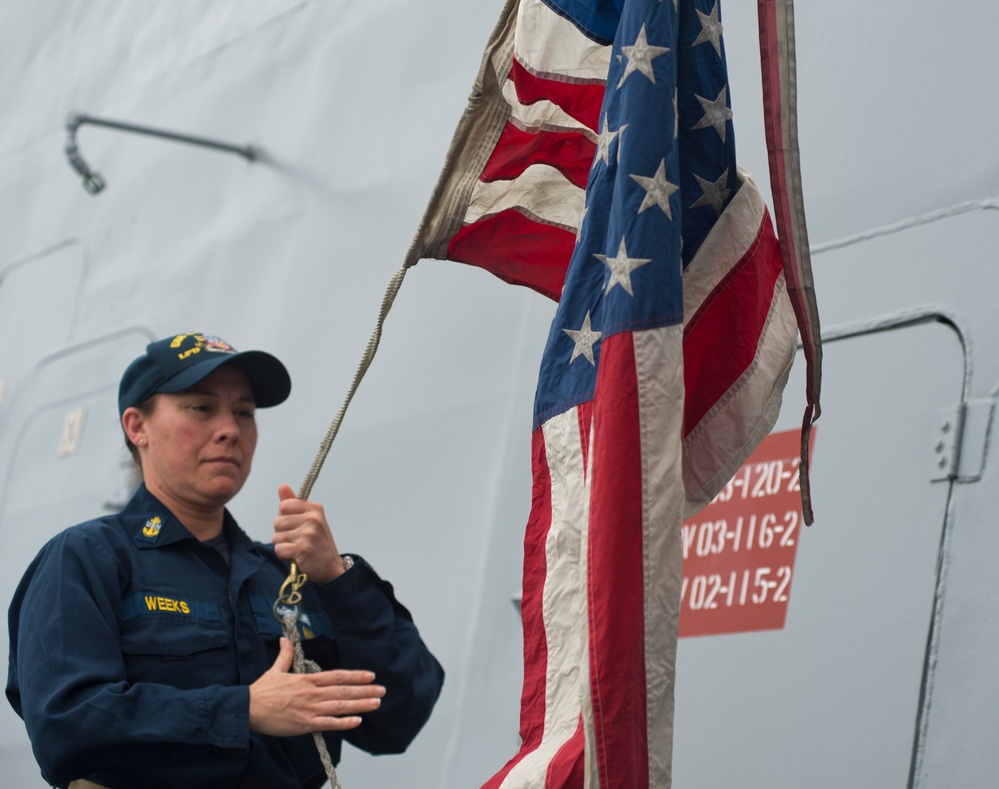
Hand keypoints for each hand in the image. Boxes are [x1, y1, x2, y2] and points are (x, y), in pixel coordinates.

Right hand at [249, 638, 385, 735]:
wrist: (247, 709)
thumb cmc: (261, 691)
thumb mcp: (275, 670)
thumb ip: (284, 655)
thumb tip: (284, 639)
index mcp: (307, 679)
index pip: (336, 675)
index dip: (355, 675)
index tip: (370, 675)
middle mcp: (312, 693)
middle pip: (343, 690)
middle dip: (364, 690)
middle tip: (382, 690)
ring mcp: (310, 709)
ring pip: (340, 705)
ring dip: (360, 704)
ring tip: (377, 703)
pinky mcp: (305, 724)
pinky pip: (328, 723)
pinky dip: (343, 722)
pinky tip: (357, 721)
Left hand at [272, 484, 345, 583]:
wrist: (330, 567)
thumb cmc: (317, 543)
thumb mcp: (309, 519)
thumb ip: (293, 503)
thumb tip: (282, 486)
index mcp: (314, 508)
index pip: (284, 506)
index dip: (285, 518)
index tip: (296, 525)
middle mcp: (313, 519)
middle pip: (277, 522)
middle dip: (282, 533)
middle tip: (298, 540)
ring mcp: (308, 533)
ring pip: (276, 537)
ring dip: (283, 545)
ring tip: (297, 548)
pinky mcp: (303, 548)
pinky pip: (279, 549)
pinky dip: (284, 555)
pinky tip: (296, 556)